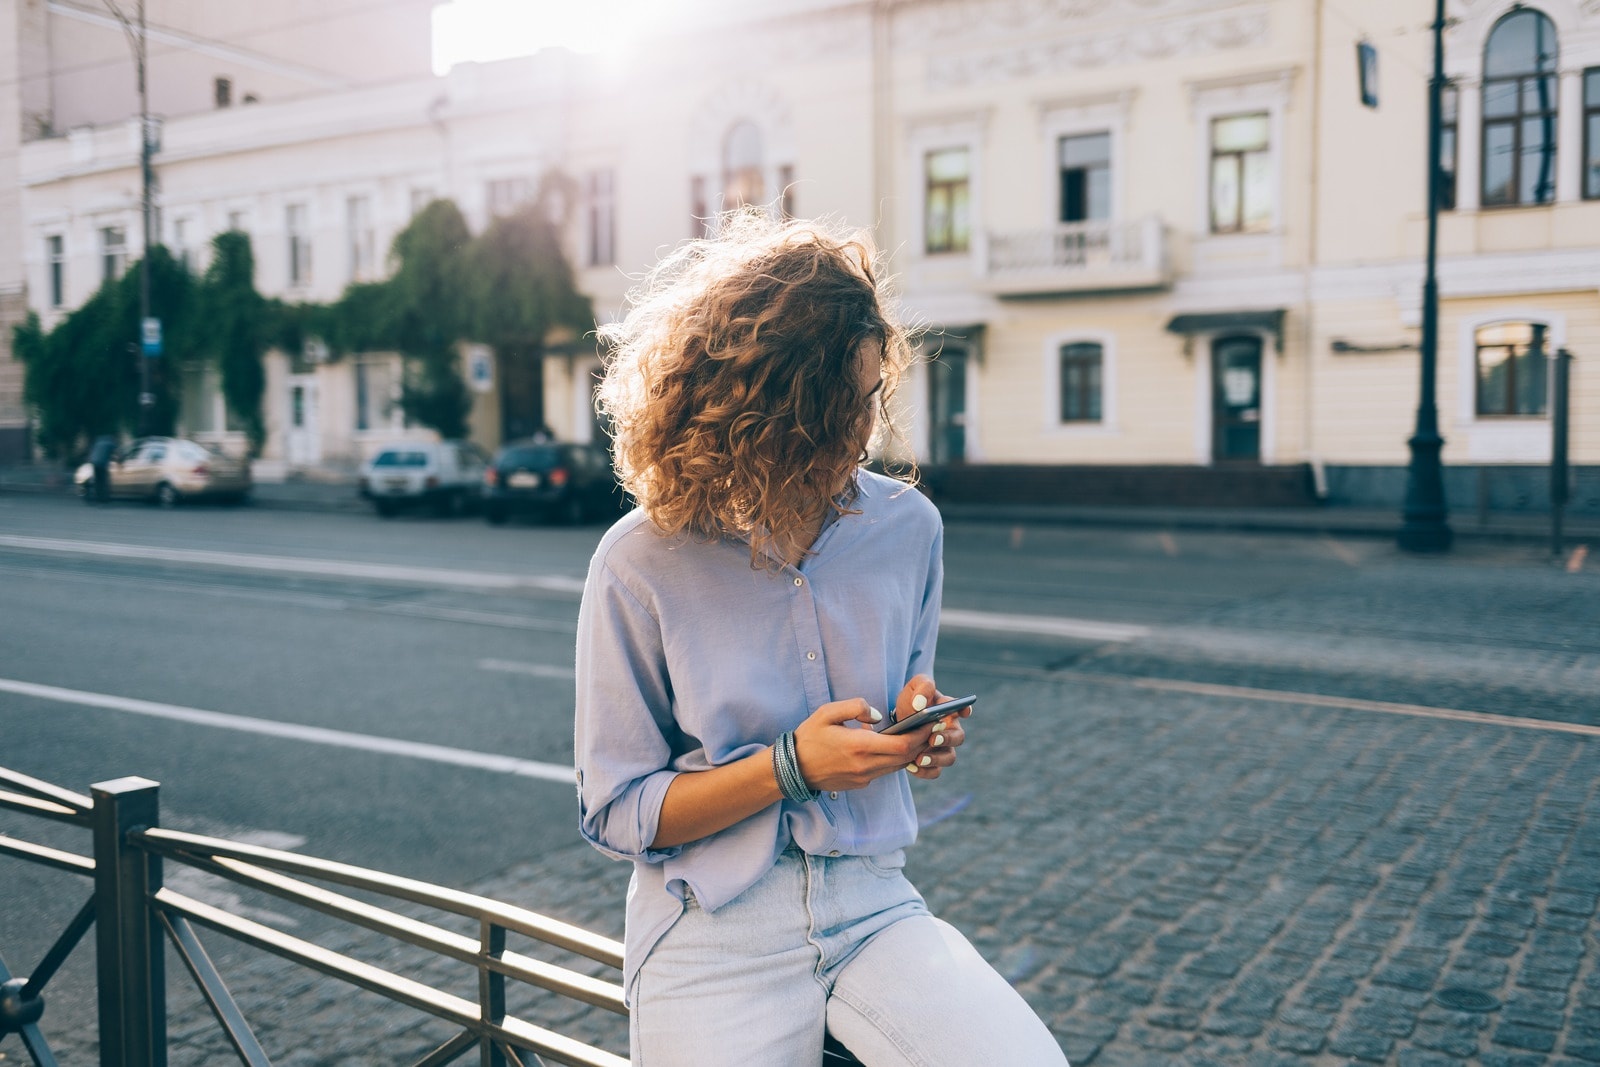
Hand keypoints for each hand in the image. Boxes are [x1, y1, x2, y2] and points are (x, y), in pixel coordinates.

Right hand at [791, 698, 922, 791]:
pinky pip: (884, 771)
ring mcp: (863, 777)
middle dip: (922, 743)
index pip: (903, 745)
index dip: (921, 735)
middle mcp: (865, 765)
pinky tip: (893, 747)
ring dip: (910, 753)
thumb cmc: (809, 737)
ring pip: (897, 766)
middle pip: (906, 757)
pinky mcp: (860, 784)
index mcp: (859, 746)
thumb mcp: (828, 713)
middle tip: (932, 729)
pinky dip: (894, 760)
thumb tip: (878, 715)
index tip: (931, 723)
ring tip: (918, 736)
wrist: (793, 768)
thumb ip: (855, 707)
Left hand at [890, 675, 968, 779]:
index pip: (963, 709)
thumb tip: (920, 704)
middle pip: (958, 737)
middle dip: (946, 739)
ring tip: (919, 758)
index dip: (965, 710)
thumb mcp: (914, 688)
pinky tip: (911, 767)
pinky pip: (935, 772)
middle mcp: (951, 731)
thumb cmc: (911, 701)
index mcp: (950, 710)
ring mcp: (943, 748)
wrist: (897, 720)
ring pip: (949, 758)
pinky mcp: (933, 763)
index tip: (964, 710)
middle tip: (932, 739)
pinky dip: (925, 771)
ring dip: (936, 759)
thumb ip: (921, 688)